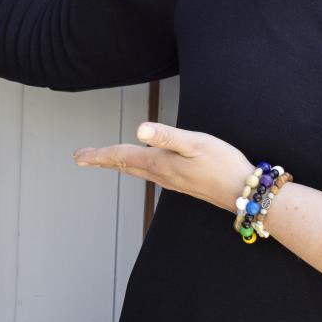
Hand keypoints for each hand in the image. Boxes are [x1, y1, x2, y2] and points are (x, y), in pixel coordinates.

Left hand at [73, 122, 254, 212]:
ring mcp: (171, 181)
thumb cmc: (222, 164)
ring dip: (118, 164)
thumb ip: (167, 135)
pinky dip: (136, 168)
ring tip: (104, 160)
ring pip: (136, 171)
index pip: (121, 156)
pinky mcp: (182, 183)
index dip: (99, 155)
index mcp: (159, 163)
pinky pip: (150, 174)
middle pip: (124, 165)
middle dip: (102, 160)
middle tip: (81, 158)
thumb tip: (140, 130)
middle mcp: (161, 174)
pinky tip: (140, 167)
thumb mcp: (195, 143)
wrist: (243, 192)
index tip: (77, 156)